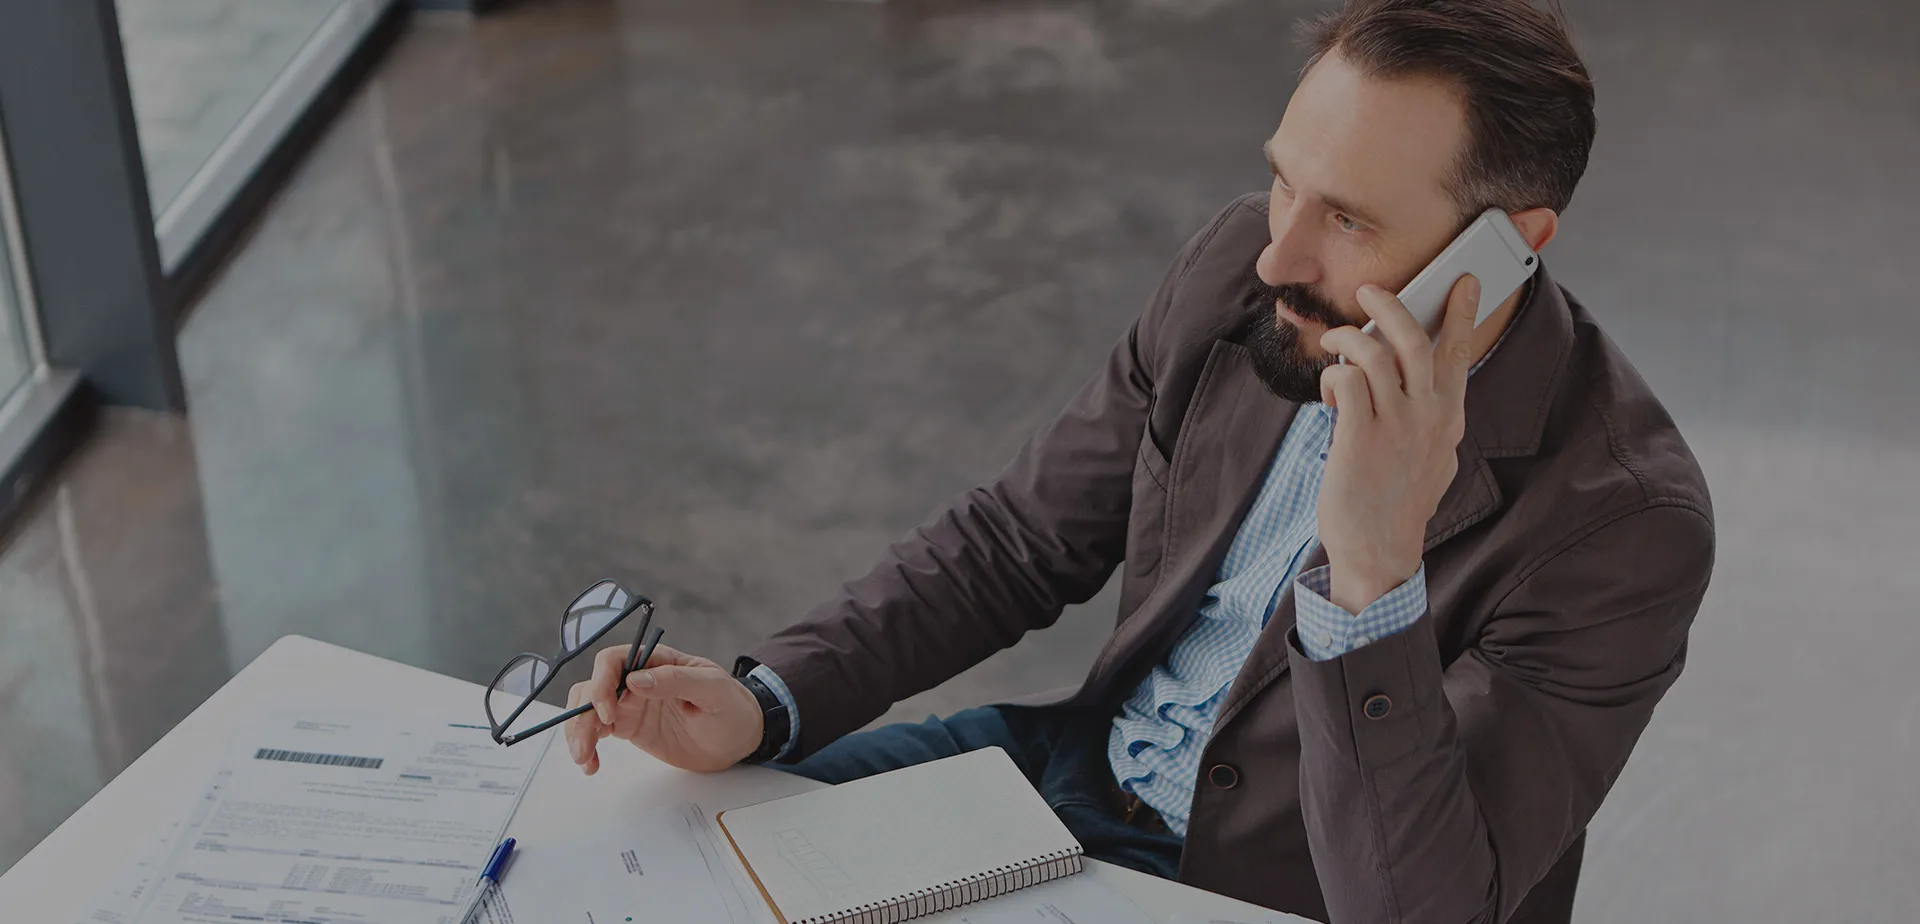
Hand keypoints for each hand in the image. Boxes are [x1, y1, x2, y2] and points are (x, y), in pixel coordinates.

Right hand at [563, 644, 763, 774]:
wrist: (739, 739)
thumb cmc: (733, 707)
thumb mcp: (714, 689)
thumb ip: (677, 680)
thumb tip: (637, 679)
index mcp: (657, 661)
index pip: (614, 661)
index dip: (602, 682)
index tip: (608, 712)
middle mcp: (638, 679)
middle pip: (593, 686)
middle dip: (582, 714)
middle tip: (585, 746)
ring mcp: (631, 704)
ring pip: (589, 709)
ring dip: (578, 731)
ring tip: (584, 759)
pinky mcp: (630, 727)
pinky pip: (597, 731)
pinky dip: (587, 745)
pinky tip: (591, 764)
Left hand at [1314, 274, 1478, 612]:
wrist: (1379, 550)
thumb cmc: (1400, 504)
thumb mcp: (1435, 459)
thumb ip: (1432, 423)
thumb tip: (1422, 392)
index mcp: (1449, 418)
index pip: (1458, 354)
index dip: (1462, 313)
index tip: (1464, 280)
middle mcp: (1429, 417)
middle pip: (1413, 339)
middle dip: (1389, 305)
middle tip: (1369, 291)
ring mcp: (1396, 426)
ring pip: (1373, 353)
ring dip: (1347, 339)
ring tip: (1333, 343)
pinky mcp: (1360, 437)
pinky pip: (1345, 381)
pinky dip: (1332, 376)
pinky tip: (1327, 393)